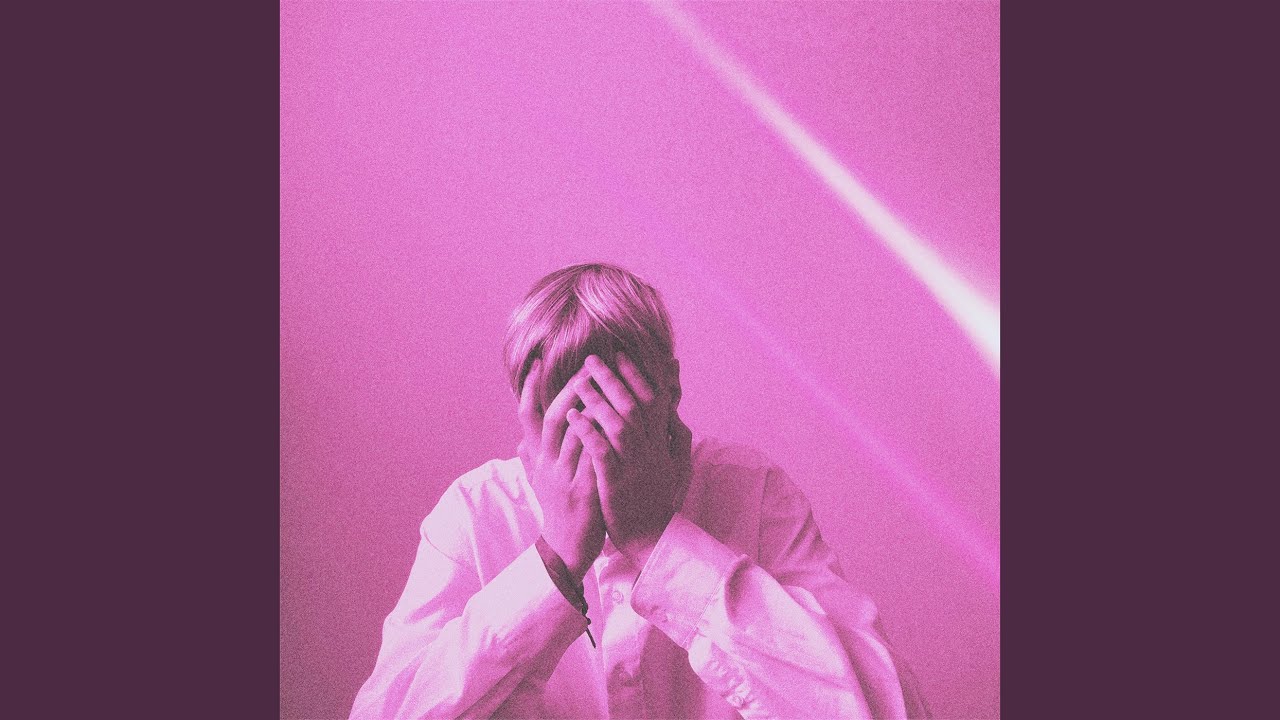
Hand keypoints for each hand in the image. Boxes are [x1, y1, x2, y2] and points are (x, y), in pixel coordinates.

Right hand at [517, 358, 605, 580]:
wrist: (565, 550)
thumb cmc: (557, 511)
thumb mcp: (539, 482)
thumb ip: (530, 460)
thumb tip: (520, 440)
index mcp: (539, 458)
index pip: (527, 415)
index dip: (529, 388)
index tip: (537, 360)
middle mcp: (548, 464)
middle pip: (555, 418)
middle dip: (571, 389)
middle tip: (588, 366)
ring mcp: (565, 478)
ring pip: (575, 435)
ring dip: (591, 409)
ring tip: (607, 385)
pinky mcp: (584, 493)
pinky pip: (595, 460)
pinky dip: (605, 441)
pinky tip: (619, 424)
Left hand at [566, 352, 691, 568]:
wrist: (651, 538)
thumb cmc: (659, 499)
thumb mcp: (677, 465)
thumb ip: (678, 436)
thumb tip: (676, 409)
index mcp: (661, 442)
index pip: (653, 399)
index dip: (638, 375)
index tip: (621, 353)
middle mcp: (649, 450)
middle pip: (634, 405)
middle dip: (614, 379)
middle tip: (592, 359)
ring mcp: (633, 467)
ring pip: (619, 426)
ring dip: (599, 400)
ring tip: (579, 381)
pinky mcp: (616, 484)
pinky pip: (602, 453)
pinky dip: (588, 432)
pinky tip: (574, 416)